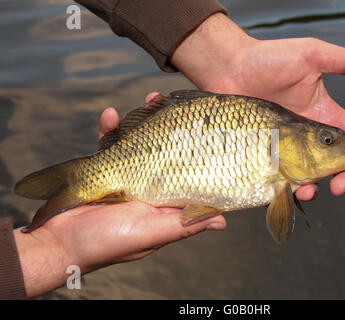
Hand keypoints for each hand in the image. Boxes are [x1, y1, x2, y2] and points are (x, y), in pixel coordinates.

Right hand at [15, 108, 225, 297]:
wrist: (60, 245)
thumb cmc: (108, 244)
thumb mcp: (151, 234)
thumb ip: (183, 225)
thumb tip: (223, 220)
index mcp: (165, 202)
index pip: (186, 171)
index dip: (195, 149)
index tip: (201, 125)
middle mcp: (150, 187)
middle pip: (165, 151)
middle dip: (170, 126)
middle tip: (173, 104)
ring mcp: (127, 178)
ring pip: (139, 143)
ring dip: (143, 120)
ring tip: (149, 99)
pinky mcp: (104, 172)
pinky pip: (108, 145)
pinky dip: (109, 129)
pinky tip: (109, 115)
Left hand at [171, 13, 344, 199]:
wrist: (229, 68)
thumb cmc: (269, 59)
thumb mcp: (311, 54)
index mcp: (323, 116)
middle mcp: (307, 137)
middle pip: (336, 165)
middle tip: (342, 186)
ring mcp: (284, 149)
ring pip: (308, 177)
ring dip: (316, 188)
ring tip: (310, 189)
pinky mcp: (263, 156)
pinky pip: (277, 178)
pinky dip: (286, 190)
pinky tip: (286, 189)